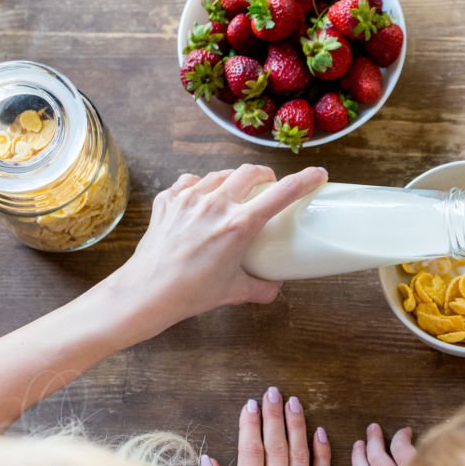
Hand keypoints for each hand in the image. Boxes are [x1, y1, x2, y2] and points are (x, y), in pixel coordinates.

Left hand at [112, 165, 327, 334]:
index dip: (304, 181)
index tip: (318, 175)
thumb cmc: (191, 293)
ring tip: (234, 194)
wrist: (146, 292)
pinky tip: (201, 199)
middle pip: (250, 172)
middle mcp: (215, 204)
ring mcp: (188, 198)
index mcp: (238, 225)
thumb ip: (262, 288)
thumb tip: (276, 285)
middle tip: (268, 185)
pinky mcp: (168, 199)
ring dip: (233, 180)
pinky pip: (190, 182)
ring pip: (220, 175)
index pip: (280, 194)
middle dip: (265, 175)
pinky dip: (200, 187)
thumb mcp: (234, 292)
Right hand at [203, 388, 330, 465]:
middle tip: (273, 392)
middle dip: (274, 416)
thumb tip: (208, 461)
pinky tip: (319, 433)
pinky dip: (322, 454)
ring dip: (297, 426)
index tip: (250, 405)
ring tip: (294, 403)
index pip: (250, 453)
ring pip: (300, 458)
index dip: (250, 425)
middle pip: (276, 448)